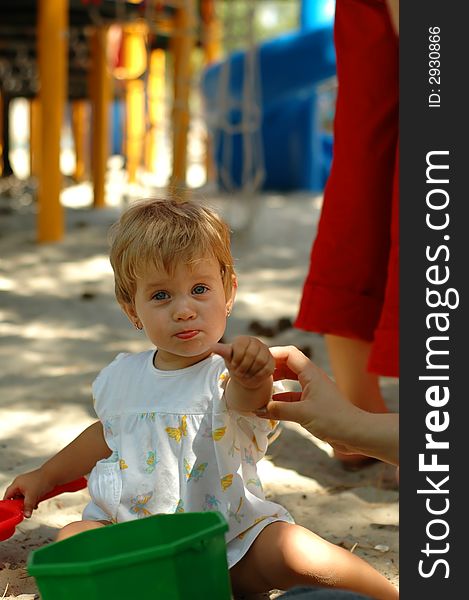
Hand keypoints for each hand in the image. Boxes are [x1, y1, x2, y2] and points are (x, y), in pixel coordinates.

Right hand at [3, 468, 55, 517]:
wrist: (54, 475)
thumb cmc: (42, 480)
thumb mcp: (32, 495)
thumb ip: (28, 506)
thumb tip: (26, 515)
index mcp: (17, 483)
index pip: (7, 495)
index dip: (9, 504)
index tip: (12, 511)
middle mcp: (21, 484)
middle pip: (16, 498)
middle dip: (20, 505)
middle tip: (24, 510)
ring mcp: (28, 485)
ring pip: (24, 498)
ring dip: (28, 504)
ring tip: (32, 506)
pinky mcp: (34, 487)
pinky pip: (30, 497)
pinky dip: (32, 501)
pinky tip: (36, 504)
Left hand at [210, 335, 274, 389]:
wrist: (246, 374)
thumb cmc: (235, 363)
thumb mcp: (228, 358)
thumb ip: (222, 351)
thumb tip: (212, 346)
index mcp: (243, 339)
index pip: (240, 347)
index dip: (236, 360)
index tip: (233, 365)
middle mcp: (256, 342)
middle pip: (251, 354)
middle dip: (243, 367)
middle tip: (239, 372)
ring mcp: (265, 351)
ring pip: (260, 361)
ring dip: (250, 371)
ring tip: (245, 374)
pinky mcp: (271, 361)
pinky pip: (266, 368)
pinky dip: (258, 375)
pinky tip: (253, 376)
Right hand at [259, 346, 398, 465]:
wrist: (355, 434)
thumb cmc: (332, 419)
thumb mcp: (302, 414)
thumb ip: (279, 410)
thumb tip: (258, 409)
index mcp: (311, 373)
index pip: (289, 353)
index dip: (273, 353)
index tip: (256, 360)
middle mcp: (312, 378)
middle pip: (288, 364)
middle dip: (272, 367)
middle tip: (254, 373)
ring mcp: (313, 391)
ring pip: (290, 380)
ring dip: (276, 382)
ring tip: (259, 387)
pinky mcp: (314, 404)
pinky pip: (293, 396)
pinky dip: (282, 399)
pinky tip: (270, 406)